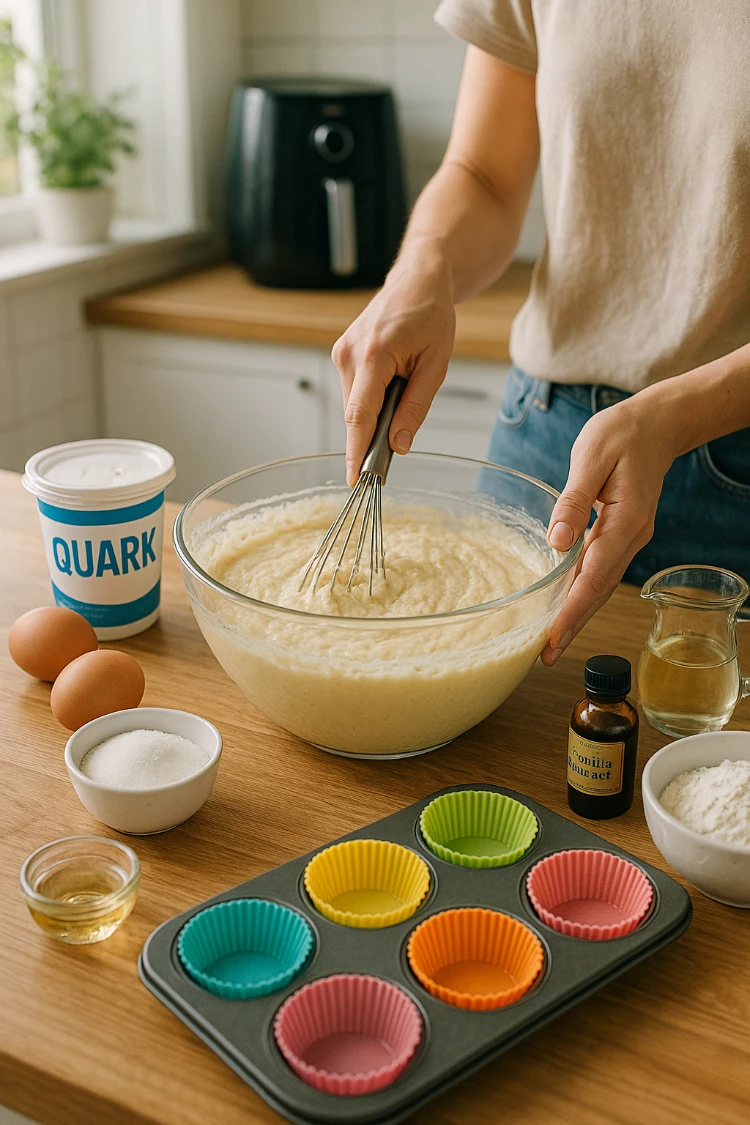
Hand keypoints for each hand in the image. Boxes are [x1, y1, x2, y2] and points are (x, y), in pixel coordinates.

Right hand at [332, 260, 455, 485]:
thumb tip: (398, 444)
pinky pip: (354, 391)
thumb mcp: (435, 366)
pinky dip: (371, 398)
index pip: (359, 416)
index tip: (355, 479)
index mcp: (374, 356)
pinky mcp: (342, 353)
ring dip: (376, 411)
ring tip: (404, 385)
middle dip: (373, 434)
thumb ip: (415, 408)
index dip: (356, 452)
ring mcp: (341, 352)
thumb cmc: (431, 316)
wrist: (418, 280)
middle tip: (398, 438)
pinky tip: (392, 381)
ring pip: (354, 405)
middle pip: (355, 415)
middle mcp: (349, 354)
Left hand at [541, 393, 676, 665]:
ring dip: (578, 615)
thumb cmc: (621, 434)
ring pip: (602, 586)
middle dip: (573, 625)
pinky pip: (603, 571)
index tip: (551, 638)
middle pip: (599, 592)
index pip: (593, 577)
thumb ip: (572, 500)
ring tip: (552, 642)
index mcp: (624, 521)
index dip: (571, 611)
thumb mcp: (591, 457)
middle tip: (545, 656)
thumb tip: (556, 543)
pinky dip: (585, 593)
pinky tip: (567, 605)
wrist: (657, 424)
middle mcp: (632, 537)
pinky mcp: (623, 534)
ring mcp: (631, 538)